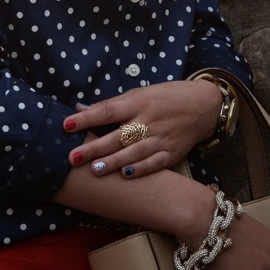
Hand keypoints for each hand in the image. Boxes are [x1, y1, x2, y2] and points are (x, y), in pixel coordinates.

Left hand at [63, 80, 221, 176]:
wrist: (203, 106)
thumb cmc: (164, 98)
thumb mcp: (139, 94)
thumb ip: (110, 105)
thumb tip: (80, 109)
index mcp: (137, 102)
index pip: (107, 110)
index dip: (86, 118)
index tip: (66, 125)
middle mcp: (148, 120)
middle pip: (117, 135)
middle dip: (95, 147)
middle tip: (73, 157)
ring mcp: (161, 137)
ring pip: (134, 152)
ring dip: (114, 162)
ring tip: (95, 170)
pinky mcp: (172, 153)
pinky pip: (154, 163)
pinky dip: (140, 169)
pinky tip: (125, 175)